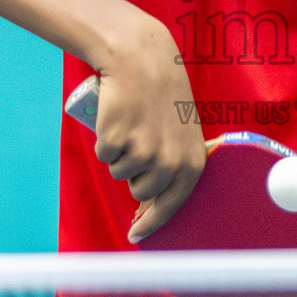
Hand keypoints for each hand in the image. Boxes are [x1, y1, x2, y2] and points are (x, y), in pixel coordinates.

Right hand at [90, 16, 207, 243]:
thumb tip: (152, 204)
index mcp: (192, 162)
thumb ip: (176, 163)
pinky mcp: (116, 141)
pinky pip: (104, 156)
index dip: (151, 224)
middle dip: (134, 174)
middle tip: (138, 140)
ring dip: (119, 155)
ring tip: (131, 124)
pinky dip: (104, 143)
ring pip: (120, 173)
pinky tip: (116, 119)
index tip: (134, 236)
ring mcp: (143, 153)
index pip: (171, 206)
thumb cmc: (162, 96)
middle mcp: (170, 163)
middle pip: (140, 191)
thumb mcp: (181, 132)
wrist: (142, 59)